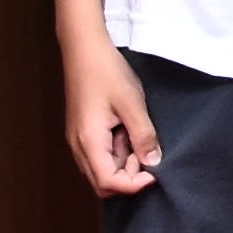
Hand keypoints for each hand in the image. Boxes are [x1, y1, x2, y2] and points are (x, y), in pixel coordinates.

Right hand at [66, 40, 161, 194]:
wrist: (84, 48)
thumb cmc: (105, 71)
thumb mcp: (132, 103)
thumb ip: (143, 135)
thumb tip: (153, 162)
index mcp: (89, 141)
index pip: (108, 182)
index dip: (133, 184)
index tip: (155, 173)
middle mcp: (78, 145)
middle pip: (102, 182)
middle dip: (128, 177)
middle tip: (146, 154)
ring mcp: (78, 139)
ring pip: (101, 169)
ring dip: (123, 163)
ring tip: (136, 137)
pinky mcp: (82, 131)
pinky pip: (99, 154)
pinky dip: (116, 152)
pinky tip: (126, 131)